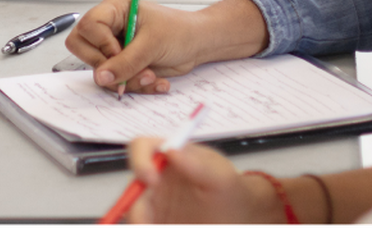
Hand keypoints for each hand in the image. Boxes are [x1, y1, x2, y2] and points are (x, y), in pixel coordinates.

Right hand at [67, 0, 267, 94]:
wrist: (197, 45)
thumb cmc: (178, 31)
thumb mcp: (152, 43)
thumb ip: (126, 61)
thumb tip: (101, 76)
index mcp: (113, 11)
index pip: (87, 27)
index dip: (101, 44)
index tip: (119, 51)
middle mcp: (109, 28)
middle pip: (82, 48)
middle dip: (107, 65)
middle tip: (130, 66)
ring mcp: (114, 48)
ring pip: (100, 71)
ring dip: (127, 80)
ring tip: (151, 75)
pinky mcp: (123, 66)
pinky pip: (116, 82)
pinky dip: (136, 86)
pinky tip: (155, 81)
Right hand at [121, 137, 280, 223]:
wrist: (239, 218)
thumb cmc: (230, 190)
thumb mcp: (221, 177)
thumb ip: (198, 164)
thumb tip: (171, 150)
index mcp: (167, 157)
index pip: (140, 147)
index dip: (139, 160)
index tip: (151, 179)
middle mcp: (155, 179)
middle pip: (132, 188)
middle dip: (135, 208)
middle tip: (146, 224)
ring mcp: (154, 205)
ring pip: (136, 214)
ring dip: (141, 221)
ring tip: (158, 228)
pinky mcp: (158, 221)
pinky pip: (148, 223)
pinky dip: (150, 226)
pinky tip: (165, 228)